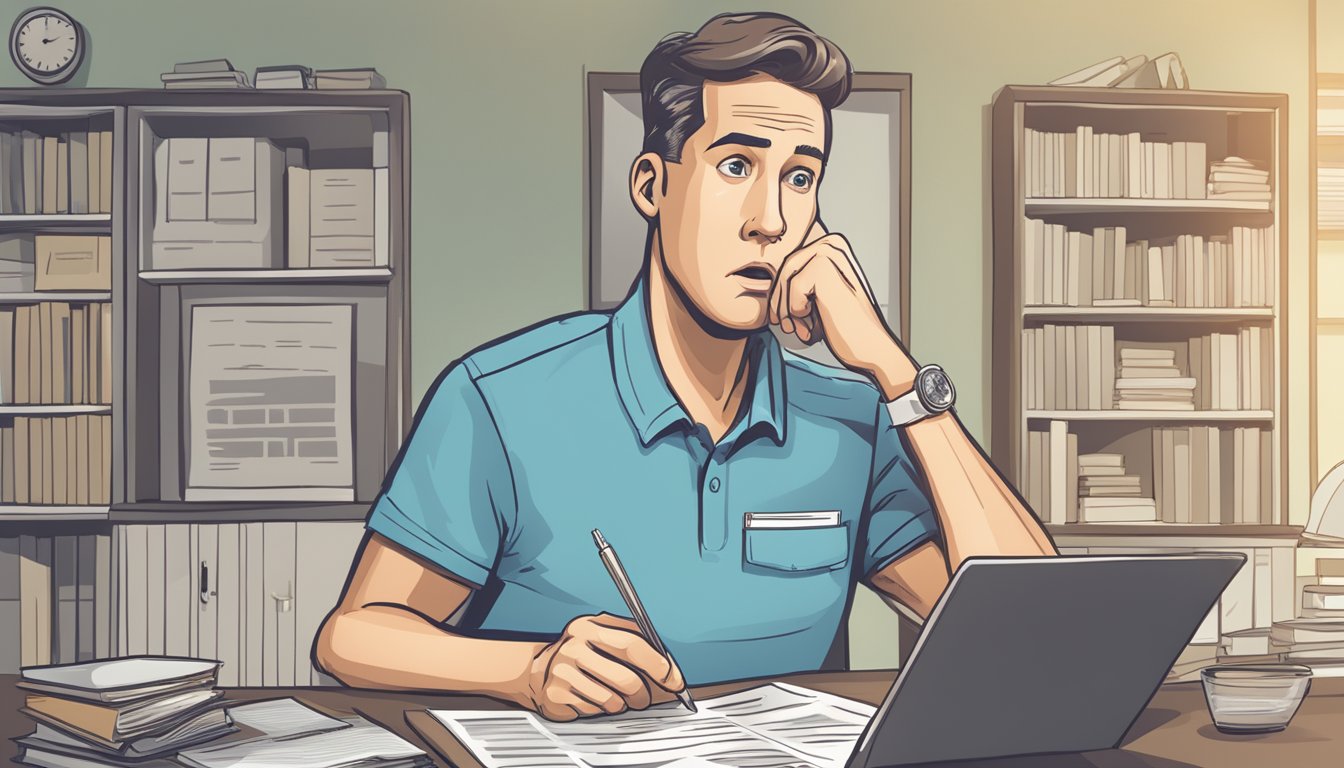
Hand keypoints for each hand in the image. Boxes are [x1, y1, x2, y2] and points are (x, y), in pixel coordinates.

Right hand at [519, 613, 686, 720]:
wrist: (537, 670)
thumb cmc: (581, 653)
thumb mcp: (601, 634)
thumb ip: (632, 639)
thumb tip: (667, 665)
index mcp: (589, 627)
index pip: (633, 645)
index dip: (659, 665)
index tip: (674, 680)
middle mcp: (574, 647)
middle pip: (627, 679)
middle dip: (644, 695)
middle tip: (645, 698)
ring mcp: (563, 672)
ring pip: (613, 701)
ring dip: (622, 704)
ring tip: (615, 697)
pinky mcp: (556, 696)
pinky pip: (595, 711)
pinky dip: (601, 710)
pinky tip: (593, 699)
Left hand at [768, 221, 917, 397]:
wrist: (869, 347)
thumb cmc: (844, 325)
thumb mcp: (817, 297)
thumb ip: (798, 279)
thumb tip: (763, 274)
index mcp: (831, 246)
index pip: (787, 265)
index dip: (780, 295)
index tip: (783, 319)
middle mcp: (832, 243)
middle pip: (783, 270)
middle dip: (780, 303)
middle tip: (790, 328)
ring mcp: (830, 253)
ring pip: (785, 279)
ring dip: (787, 310)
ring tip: (802, 329)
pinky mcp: (825, 268)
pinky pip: (792, 289)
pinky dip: (798, 312)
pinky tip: (814, 325)